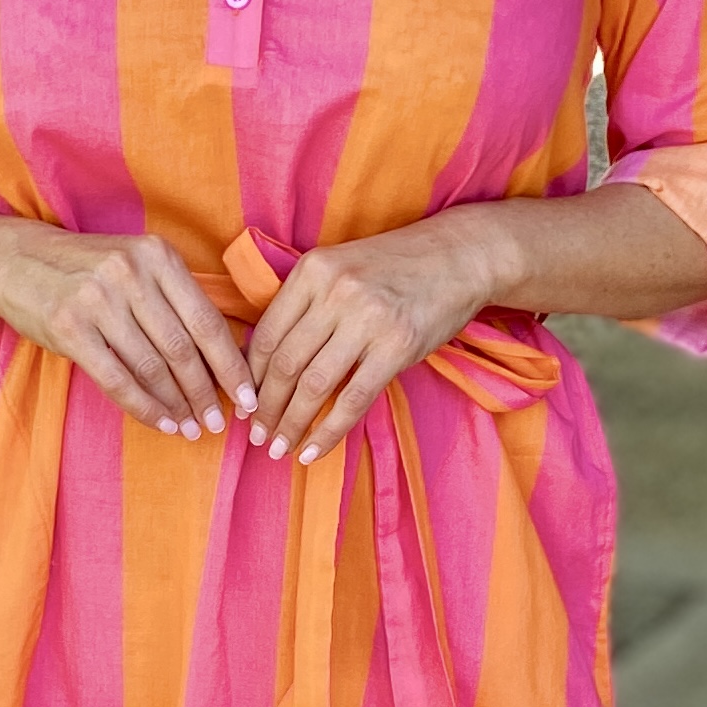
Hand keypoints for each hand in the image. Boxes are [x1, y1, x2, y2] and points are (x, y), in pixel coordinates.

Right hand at [0, 223, 254, 438]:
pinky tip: (162, 422)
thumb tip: (225, 357)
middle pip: (183, 348)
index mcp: (158, 256)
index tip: (250, 399)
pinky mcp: (70, 328)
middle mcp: (131, 274)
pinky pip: (118, 379)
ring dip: (178, 405)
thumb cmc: (87, 271)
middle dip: (207, 393)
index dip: (232, 366)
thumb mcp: (136, 266)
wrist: (15, 261)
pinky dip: (145, 407)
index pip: (207, 321)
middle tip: (219, 423)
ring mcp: (98, 300)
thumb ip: (175, 300)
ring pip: (152, 368)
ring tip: (193, 428)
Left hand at [244, 216, 505, 461]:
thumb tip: (266, 361)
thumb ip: (307, 305)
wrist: (462, 256)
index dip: (249, 376)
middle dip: (265, 408)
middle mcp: (335, 292)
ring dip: (291, 424)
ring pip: (313, 385)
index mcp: (313, 270)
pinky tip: (312, 451)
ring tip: (279, 448)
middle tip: (257, 435)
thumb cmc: (397, 267)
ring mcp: (367, 319)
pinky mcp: (397, 346)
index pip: (266, 333)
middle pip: (285, 363)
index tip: (244, 404)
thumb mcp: (342, 268)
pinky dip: (328, 432)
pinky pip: (353, 400)